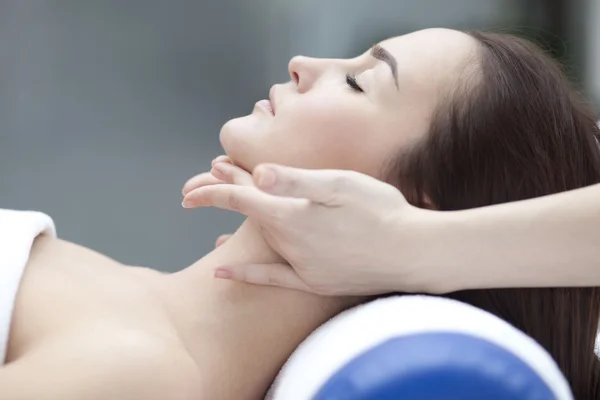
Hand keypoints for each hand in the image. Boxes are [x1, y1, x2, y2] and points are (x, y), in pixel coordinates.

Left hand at [182, 158, 443, 294]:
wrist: (413, 254)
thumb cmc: (381, 211)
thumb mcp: (340, 184)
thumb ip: (296, 181)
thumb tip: (257, 174)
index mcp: (292, 215)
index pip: (241, 197)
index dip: (213, 189)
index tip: (191, 187)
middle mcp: (289, 243)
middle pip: (245, 216)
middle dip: (220, 197)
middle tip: (197, 186)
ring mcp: (300, 265)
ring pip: (256, 239)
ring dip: (235, 220)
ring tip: (219, 203)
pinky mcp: (314, 281)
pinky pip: (270, 278)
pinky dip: (244, 273)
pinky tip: (223, 271)